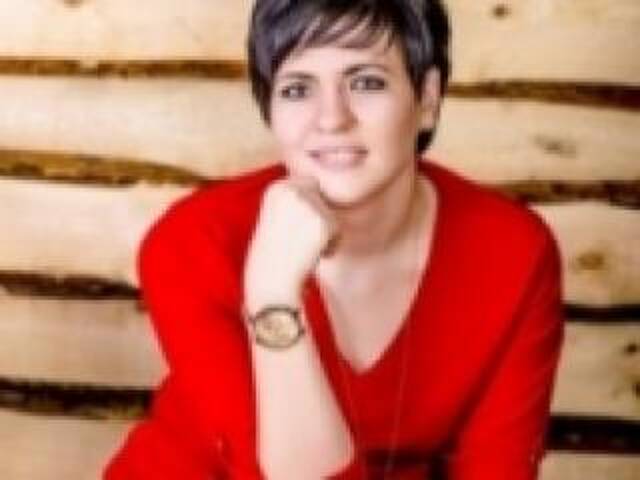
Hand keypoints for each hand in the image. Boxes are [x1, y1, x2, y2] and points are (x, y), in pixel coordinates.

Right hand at [244, 176, 337, 312]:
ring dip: (323, 235)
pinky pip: (338, 232)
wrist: (270, 282)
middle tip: (296, 242)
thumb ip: (293, 201)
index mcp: (276, 187)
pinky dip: (330, 247)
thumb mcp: (275, 218)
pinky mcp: (323, 222)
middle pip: (323, 199)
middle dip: (317, 220)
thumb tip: (316, 187)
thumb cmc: (272, 255)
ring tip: (300, 250)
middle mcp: (291, 189)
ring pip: (331, 216)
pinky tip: (310, 256)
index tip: (289, 231)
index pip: (308, 185)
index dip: (305, 211)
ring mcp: (308, 205)